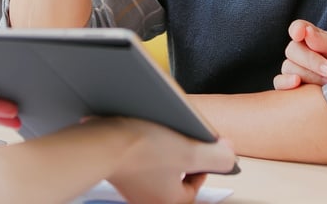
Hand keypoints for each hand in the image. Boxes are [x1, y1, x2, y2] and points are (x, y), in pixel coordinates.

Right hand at [99, 118, 236, 203]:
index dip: (202, 165)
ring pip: (155, 167)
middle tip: (180, 138)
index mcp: (168, 201)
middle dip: (181, 156)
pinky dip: (142, 147)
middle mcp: (147, 198)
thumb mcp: (190, 151)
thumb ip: (218, 157)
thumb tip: (229, 157)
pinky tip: (141, 131)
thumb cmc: (139, 150)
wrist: (97, 141)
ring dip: (162, 149)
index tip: (202, 148)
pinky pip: (137, 160)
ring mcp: (129, 185)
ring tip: (161, 131)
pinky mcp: (115, 170)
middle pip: (174, 177)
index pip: (194, 188)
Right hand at [273, 19, 326, 89]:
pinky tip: (297, 83)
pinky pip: (279, 82)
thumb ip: (326, 42)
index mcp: (313, 38)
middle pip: (293, 49)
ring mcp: (293, 69)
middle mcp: (300, 52)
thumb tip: (306, 32)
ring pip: (288, 67)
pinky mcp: (289, 86)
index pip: (298, 28)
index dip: (297, 29)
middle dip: (311, 60)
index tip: (300, 34)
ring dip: (308, 75)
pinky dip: (285, 82)